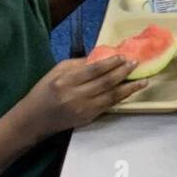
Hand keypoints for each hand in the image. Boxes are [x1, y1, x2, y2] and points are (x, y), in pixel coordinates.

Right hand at [20, 56, 144, 138]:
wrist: (34, 119)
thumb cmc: (44, 91)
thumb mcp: (56, 71)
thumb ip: (78, 64)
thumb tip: (101, 57)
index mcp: (65, 81)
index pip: (93, 70)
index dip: (110, 63)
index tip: (122, 56)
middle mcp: (75, 96)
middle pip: (105, 82)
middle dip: (123, 72)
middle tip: (136, 64)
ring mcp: (83, 109)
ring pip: (111, 96)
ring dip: (129, 87)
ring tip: (142, 80)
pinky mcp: (88, 118)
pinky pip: (109, 105)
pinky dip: (121, 97)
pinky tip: (130, 91)